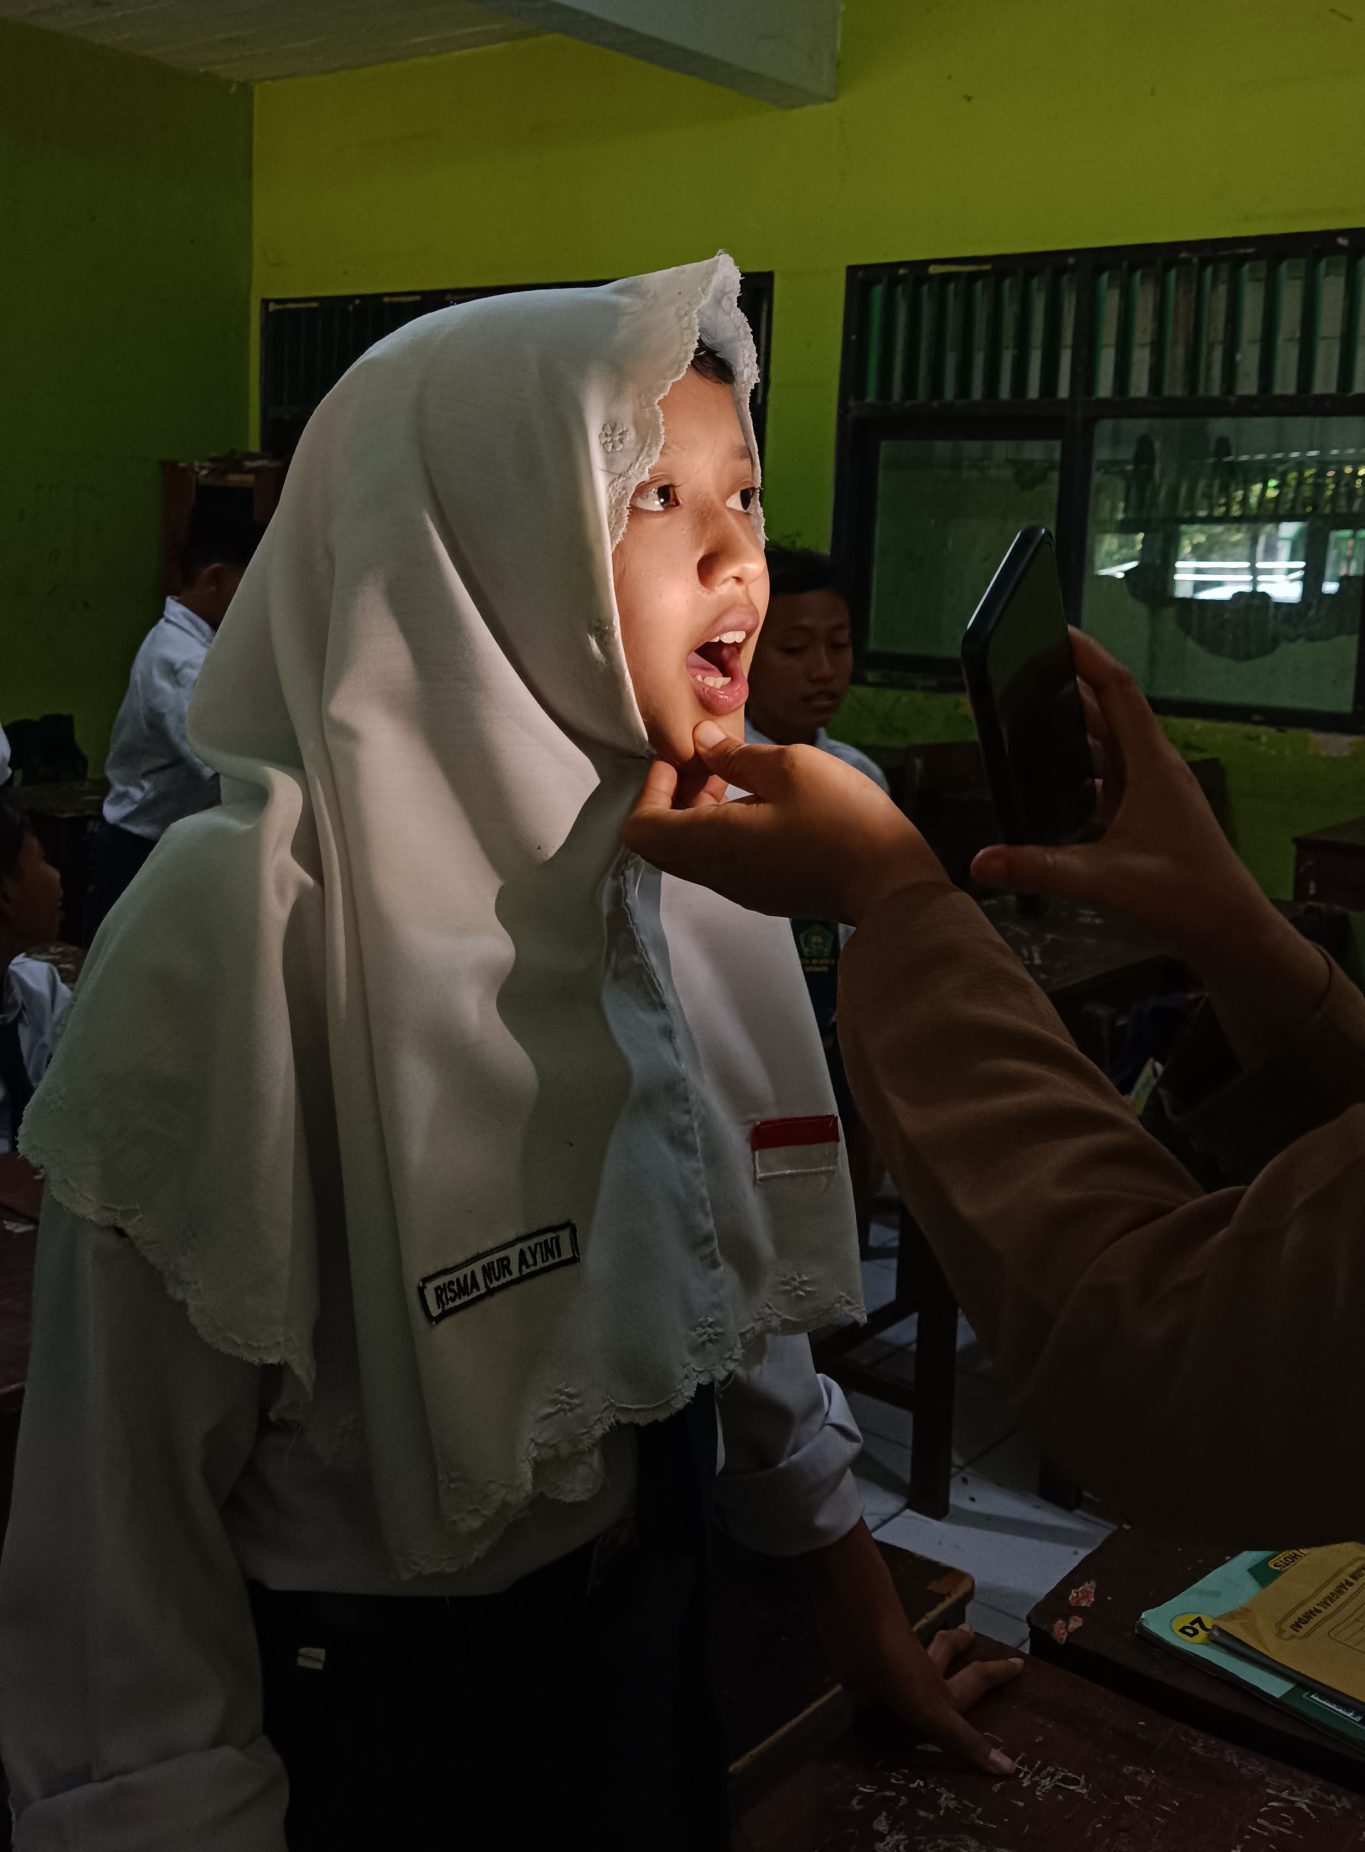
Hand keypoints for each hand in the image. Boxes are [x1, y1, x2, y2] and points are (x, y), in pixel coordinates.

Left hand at [622, 722, 945, 922]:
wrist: (890, 883)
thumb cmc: (843, 820)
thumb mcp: (790, 767)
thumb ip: (736, 755)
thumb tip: (702, 742)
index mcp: (711, 842)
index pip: (641, 829)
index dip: (649, 789)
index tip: (680, 759)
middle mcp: (716, 872)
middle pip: (660, 843)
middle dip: (672, 797)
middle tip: (706, 763)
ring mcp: (739, 887)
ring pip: (691, 852)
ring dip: (699, 812)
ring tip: (738, 776)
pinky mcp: (763, 891)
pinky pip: (720, 861)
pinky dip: (722, 829)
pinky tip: (761, 802)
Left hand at [796, 1520, 1020, 1774]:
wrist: (854, 1635)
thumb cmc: (901, 1671)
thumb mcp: (936, 1712)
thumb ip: (965, 1741)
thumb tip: (1010, 1769)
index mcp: (941, 1688)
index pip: (978, 1678)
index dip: (998, 1673)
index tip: (1019, 1663)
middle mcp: (919, 1674)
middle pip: (945, 1654)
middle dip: (960, 1646)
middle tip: (970, 1633)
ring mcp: (888, 1673)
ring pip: (908, 1662)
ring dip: (920, 1656)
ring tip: (925, 1648)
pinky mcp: (859, 1676)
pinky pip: (873, 1685)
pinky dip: (876, 1687)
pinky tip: (868, 1697)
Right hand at [972, 630, 1273, 968]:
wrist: (1231, 933)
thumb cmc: (1186, 898)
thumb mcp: (1104, 880)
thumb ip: (1039, 867)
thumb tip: (981, 861)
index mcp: (1151, 765)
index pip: (1117, 690)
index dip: (1086, 656)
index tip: (1056, 631)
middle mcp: (1154, 770)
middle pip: (1108, 712)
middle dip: (1069, 688)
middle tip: (1027, 672)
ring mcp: (1154, 793)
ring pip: (1110, 745)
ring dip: (1075, 729)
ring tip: (1033, 718)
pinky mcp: (1150, 816)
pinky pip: (1111, 778)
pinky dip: (1083, 770)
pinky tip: (1059, 784)